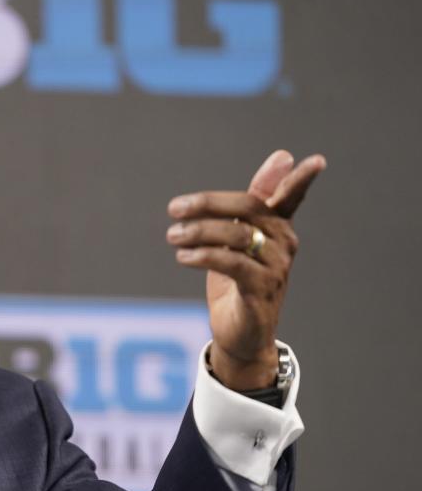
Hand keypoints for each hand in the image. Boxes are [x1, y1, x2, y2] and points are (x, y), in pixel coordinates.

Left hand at [166, 150, 326, 389]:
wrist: (238, 334)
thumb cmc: (236, 282)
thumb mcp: (238, 238)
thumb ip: (247, 203)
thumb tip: (281, 157)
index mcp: (278, 227)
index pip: (290, 198)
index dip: (300, 180)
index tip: (317, 160)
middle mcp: (283, 244)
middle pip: (248, 208)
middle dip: (208, 203)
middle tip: (175, 208)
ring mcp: (275, 268)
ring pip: (236, 235)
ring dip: (198, 232)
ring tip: (173, 236)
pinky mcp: (260, 290)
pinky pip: (232, 263)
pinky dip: (204, 255)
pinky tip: (183, 256)